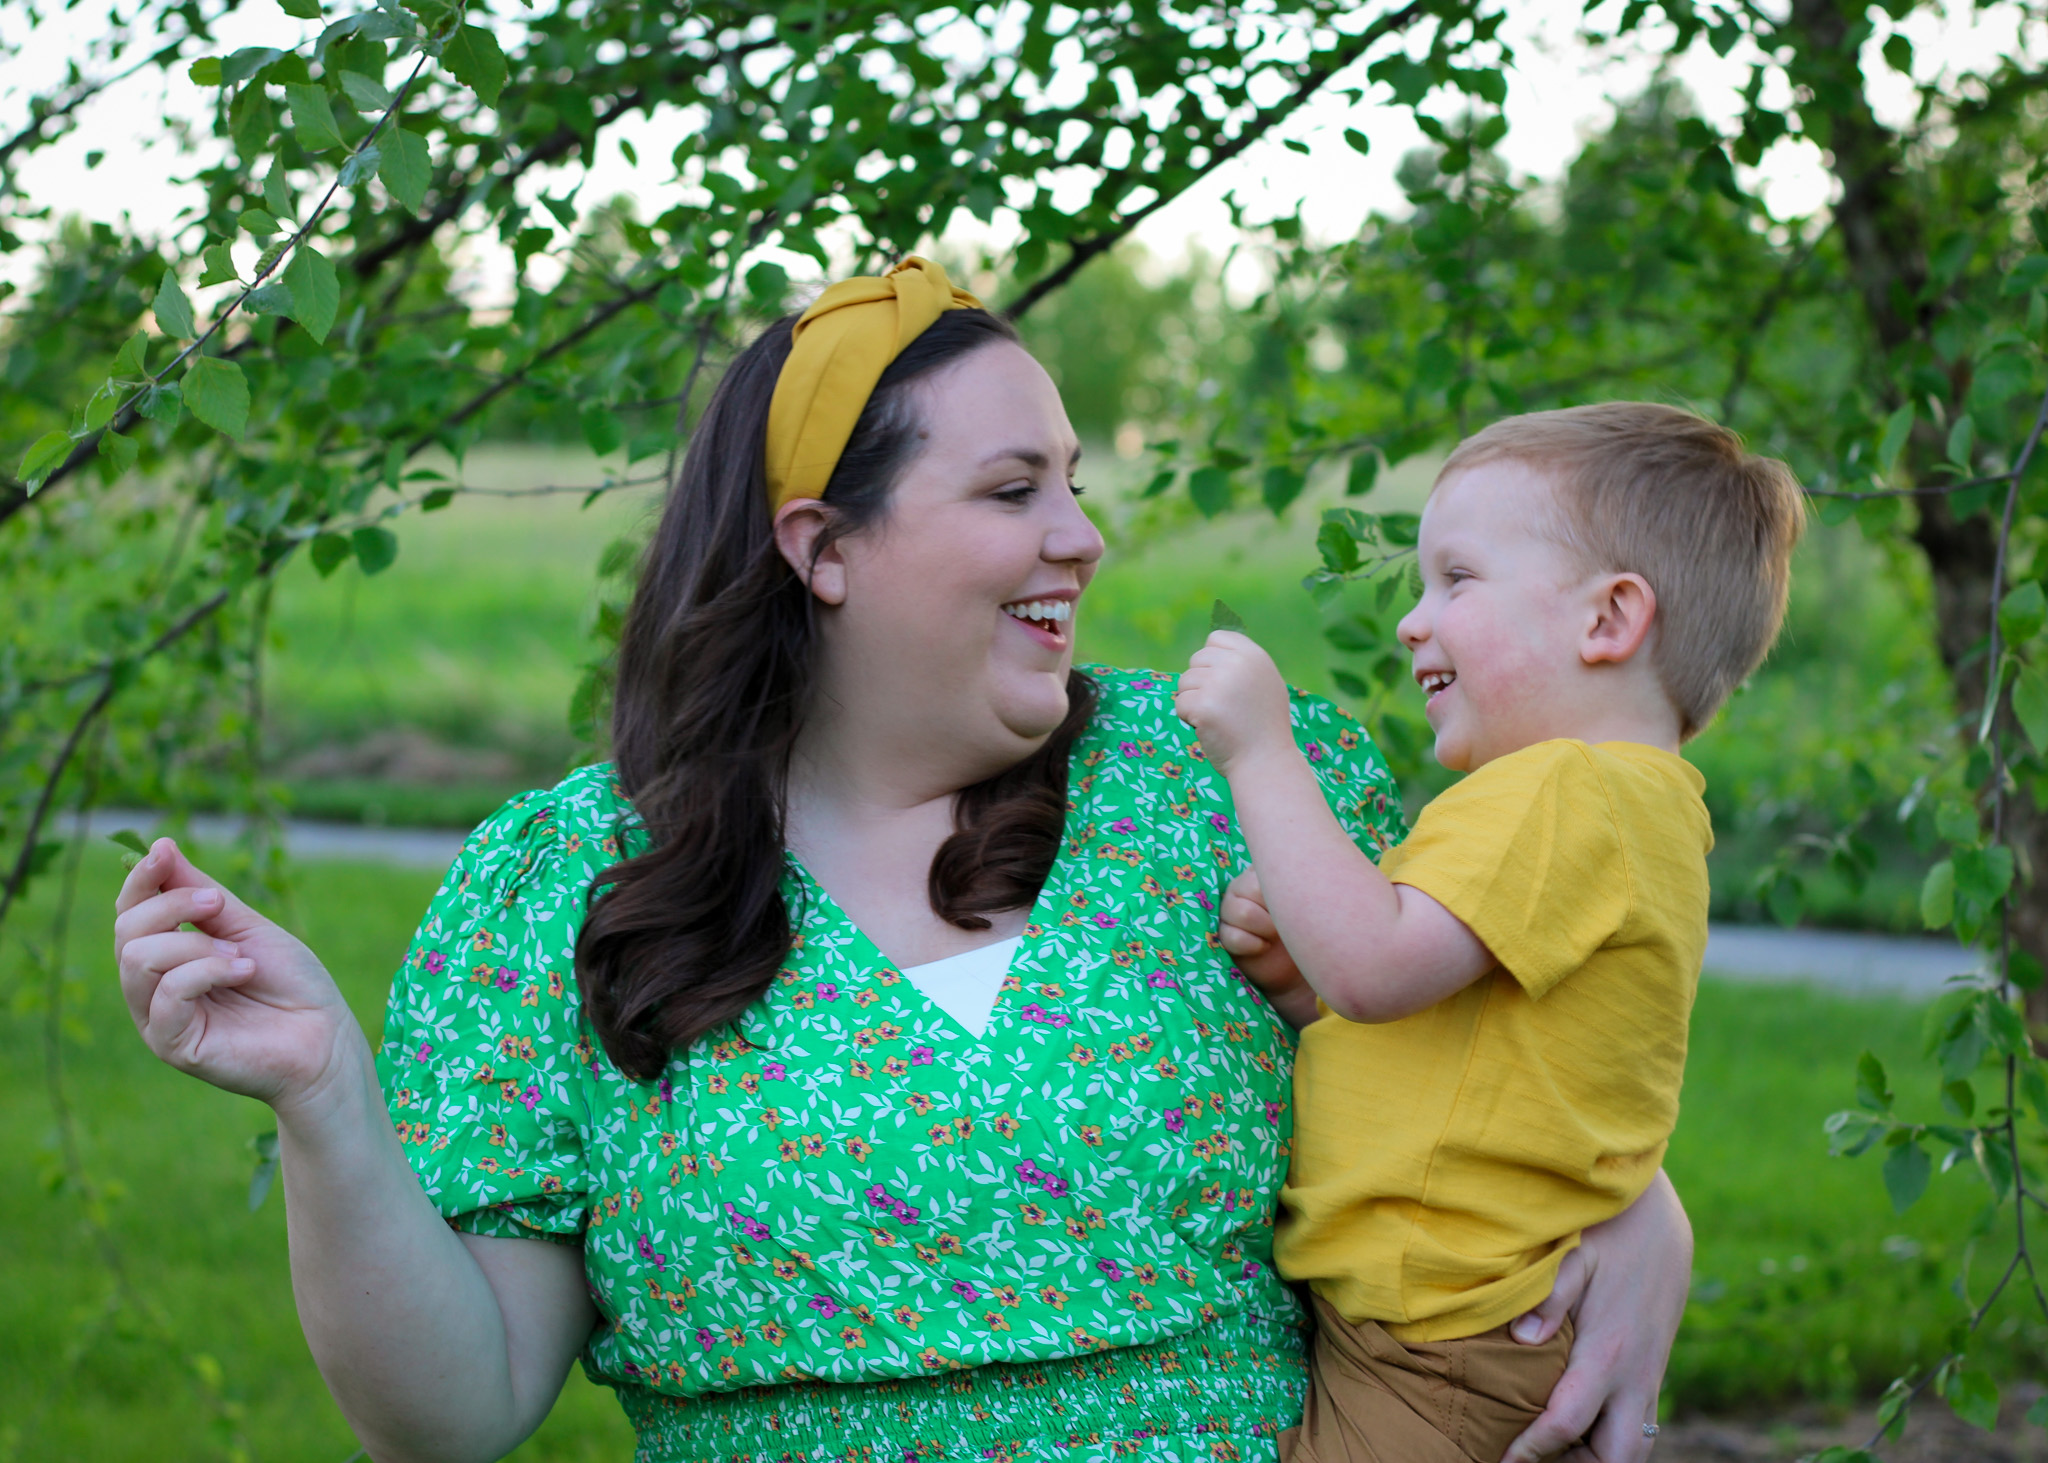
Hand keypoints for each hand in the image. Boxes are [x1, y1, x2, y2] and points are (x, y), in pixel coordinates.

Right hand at [113, 837, 364, 1114]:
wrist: (326, 1036)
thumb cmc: (291, 983)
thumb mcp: (246, 927)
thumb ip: (202, 895)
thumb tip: (159, 846)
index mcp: (168, 956)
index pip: (130, 912)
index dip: (141, 879)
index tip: (164, 852)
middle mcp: (153, 987)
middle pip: (127, 930)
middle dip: (174, 906)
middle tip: (219, 908)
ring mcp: (157, 1018)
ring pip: (138, 959)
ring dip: (196, 945)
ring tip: (241, 958)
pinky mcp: (171, 1044)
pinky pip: (165, 993)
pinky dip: (207, 972)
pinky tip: (244, 972)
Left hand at [1174, 630, 1293, 774]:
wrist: (1266, 763)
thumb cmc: (1262, 726)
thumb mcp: (1264, 683)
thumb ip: (1242, 662)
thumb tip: (1211, 642)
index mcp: (1254, 655)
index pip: (1216, 639)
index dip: (1212, 662)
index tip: (1225, 686)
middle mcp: (1238, 664)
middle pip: (1196, 660)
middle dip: (1201, 683)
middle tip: (1224, 707)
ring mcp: (1220, 683)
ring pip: (1184, 682)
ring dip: (1194, 701)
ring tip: (1220, 719)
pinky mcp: (1203, 704)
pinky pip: (1180, 703)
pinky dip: (1189, 718)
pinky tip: (1210, 728)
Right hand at [1219, 869, 1317, 1027]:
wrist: (1302, 965)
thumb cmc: (1311, 928)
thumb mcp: (1312, 901)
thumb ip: (1304, 880)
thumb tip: (1310, 857)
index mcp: (1264, 870)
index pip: (1267, 865)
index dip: (1280, 890)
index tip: (1297, 903)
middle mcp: (1244, 884)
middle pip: (1252, 888)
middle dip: (1274, 911)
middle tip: (1287, 921)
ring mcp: (1231, 908)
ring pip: (1242, 912)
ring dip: (1266, 928)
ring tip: (1276, 935)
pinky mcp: (1225, 934)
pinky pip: (1234, 937)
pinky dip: (1254, 945)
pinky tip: (1264, 948)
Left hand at [1502, 1172, 1690, 1462]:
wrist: (1658, 1223)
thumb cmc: (1606, 1235)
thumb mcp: (1572, 1255)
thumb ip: (1548, 1297)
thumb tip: (1520, 1336)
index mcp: (1607, 1352)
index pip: (1567, 1422)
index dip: (1533, 1448)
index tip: (1503, 1460)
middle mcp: (1634, 1375)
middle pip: (1618, 1455)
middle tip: (1534, 1458)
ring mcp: (1648, 1375)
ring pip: (1636, 1447)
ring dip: (1601, 1458)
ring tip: (1557, 1453)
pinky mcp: (1651, 1370)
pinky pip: (1640, 1424)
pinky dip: (1614, 1439)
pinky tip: (1580, 1429)